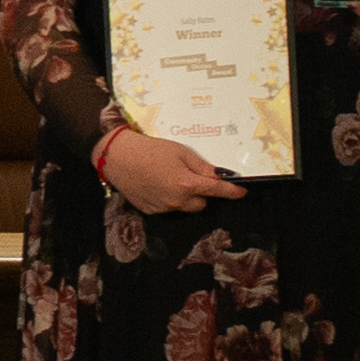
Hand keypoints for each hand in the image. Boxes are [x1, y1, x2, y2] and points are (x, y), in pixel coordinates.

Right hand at [96, 129, 245, 216]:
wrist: (117, 157)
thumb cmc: (150, 149)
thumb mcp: (179, 151)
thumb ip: (200, 166)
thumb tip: (216, 176)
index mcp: (187, 184)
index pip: (216, 191)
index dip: (231, 192)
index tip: (242, 193)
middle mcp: (177, 201)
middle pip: (201, 204)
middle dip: (201, 193)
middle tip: (191, 176)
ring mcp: (163, 208)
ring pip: (184, 207)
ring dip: (184, 197)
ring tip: (169, 178)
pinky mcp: (151, 211)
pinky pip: (168, 208)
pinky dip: (168, 199)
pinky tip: (156, 184)